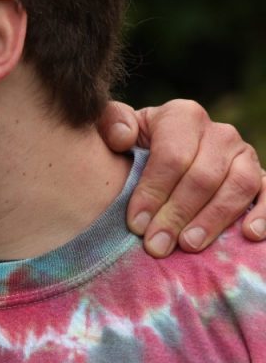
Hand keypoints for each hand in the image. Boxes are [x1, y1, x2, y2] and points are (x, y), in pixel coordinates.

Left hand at [99, 99, 265, 255]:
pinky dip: (264, 213)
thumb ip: (111, 123)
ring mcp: (243, 154)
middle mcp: (218, 132)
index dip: (153, 192)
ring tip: (189, 245)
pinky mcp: (260, 176)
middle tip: (157, 245)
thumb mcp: (117, 131)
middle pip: (202, 176)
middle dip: (177, 214)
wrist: (160, 154)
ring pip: (237, 186)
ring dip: (213, 219)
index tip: (136, 224)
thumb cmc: (134, 149)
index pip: (171, 156)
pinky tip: (248, 235)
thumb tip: (122, 137)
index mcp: (182, 116)